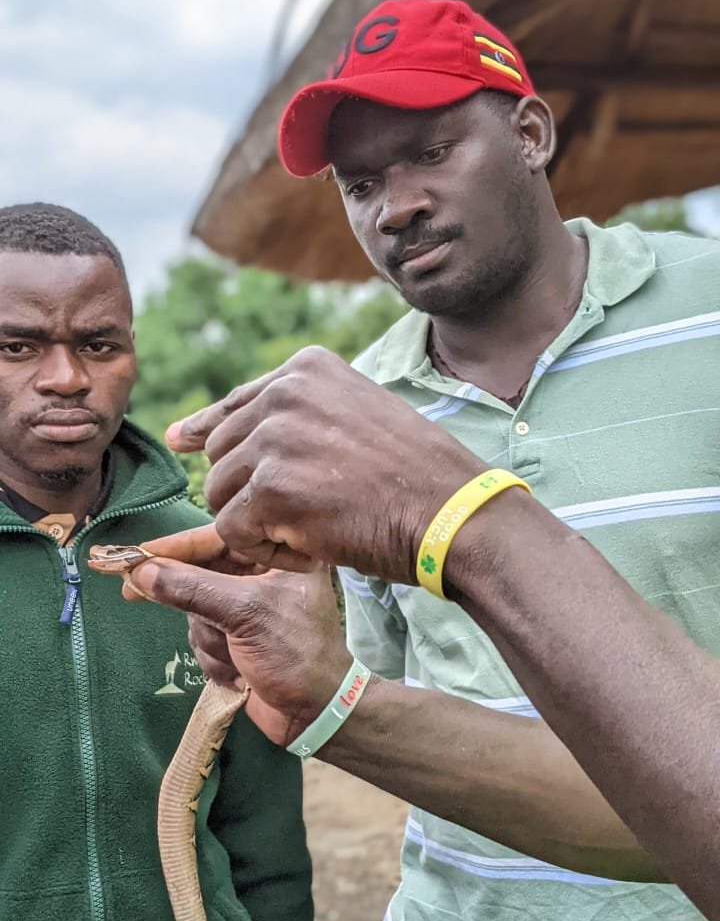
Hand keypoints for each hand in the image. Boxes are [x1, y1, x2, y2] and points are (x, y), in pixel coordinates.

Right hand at [127, 551, 351, 746]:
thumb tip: (142, 572)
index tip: (133, 555)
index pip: (217, 538)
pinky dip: (212, 657)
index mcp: (280, 556)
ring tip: (235, 656)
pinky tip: (237, 673)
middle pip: (198, 576)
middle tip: (134, 593)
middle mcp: (263, 577)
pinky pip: (201, 637)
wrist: (317, 714)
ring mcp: (248, 610)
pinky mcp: (236, 639)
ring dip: (207, 638)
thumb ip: (192, 589)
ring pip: (194, 611)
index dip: (172, 549)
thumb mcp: (246, 614)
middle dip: (193, 605)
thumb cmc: (296, 655)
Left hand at [164, 346, 482, 581]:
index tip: (181, 439)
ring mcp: (276, 438)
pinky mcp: (271, 488)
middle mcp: (285, 393)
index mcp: (305, 368)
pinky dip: (262, 550)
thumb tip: (190, 432)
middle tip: (296, 518)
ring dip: (253, 524)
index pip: (235, 403)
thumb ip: (296, 415)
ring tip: (306, 535)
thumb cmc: (413, 476)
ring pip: (220, 493)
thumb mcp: (357, 416)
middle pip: (222, 452)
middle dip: (246, 492)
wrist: (451, 512)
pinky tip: (304, 551)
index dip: (207, 428)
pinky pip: (233, 529)